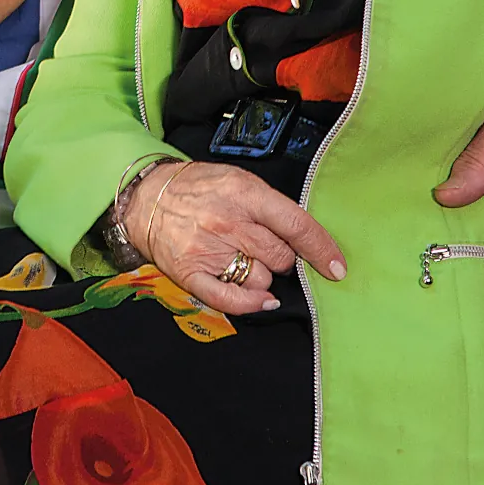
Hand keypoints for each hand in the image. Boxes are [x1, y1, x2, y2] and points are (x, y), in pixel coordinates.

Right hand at [129, 161, 345, 315]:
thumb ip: (270, 207)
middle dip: (284, 259)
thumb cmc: (198, 188)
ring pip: (261, 279)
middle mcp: (228, 222)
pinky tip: (261, 299)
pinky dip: (251, 304)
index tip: (337, 268)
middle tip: (267, 248)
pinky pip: (230, 299)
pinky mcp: (190, 273)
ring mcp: (208, 249)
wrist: (146, 196)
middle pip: (281, 257)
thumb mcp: (238, 181)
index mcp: (244, 193)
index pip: (296, 225)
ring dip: (263, 275)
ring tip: (244, 259)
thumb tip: (303, 239)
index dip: (322, 249)